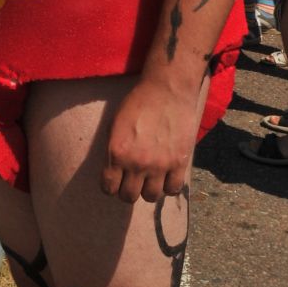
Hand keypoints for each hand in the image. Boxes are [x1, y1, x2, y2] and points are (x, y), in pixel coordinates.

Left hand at [102, 76, 196, 204]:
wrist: (167, 90)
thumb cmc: (138, 102)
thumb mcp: (116, 125)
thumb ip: (114, 149)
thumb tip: (115, 169)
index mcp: (117, 153)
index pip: (108, 187)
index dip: (110, 186)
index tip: (115, 182)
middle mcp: (137, 163)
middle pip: (128, 196)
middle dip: (127, 191)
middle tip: (132, 181)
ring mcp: (159, 165)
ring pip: (151, 196)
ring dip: (148, 190)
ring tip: (150, 180)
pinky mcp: (179, 162)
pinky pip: (173, 189)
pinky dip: (168, 187)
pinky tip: (166, 177)